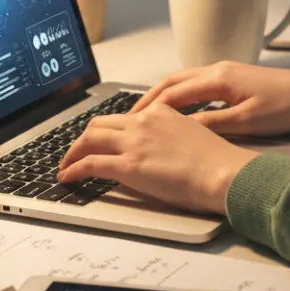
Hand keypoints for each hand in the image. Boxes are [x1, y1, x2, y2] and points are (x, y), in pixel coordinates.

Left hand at [57, 103, 259, 213]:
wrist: (223, 173)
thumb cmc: (217, 163)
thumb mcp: (193, 136)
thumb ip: (170, 136)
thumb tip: (157, 150)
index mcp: (161, 113)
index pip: (124, 117)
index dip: (108, 130)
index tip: (101, 140)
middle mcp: (143, 122)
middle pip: (100, 123)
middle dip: (84, 138)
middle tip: (77, 152)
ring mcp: (133, 142)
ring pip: (89, 139)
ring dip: (72, 152)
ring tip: (66, 165)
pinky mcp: (127, 165)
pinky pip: (90, 163)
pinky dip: (73, 169)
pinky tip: (68, 177)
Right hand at [129, 61, 289, 137]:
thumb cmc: (288, 106)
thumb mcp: (247, 122)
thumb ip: (212, 124)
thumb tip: (181, 129)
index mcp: (218, 79)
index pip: (172, 92)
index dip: (149, 108)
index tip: (131, 122)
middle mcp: (217, 70)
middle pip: (171, 82)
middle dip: (148, 99)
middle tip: (129, 118)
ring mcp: (225, 71)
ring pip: (183, 81)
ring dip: (162, 96)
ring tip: (146, 115)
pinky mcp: (233, 78)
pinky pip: (196, 84)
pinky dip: (180, 95)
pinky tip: (177, 109)